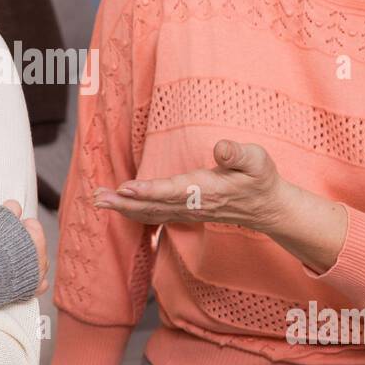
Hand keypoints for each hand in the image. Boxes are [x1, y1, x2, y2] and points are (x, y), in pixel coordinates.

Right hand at [2, 199, 50, 297]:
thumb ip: (9, 211)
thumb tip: (15, 206)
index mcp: (35, 236)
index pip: (33, 225)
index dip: (19, 226)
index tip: (9, 228)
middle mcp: (40, 255)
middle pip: (37, 246)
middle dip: (25, 245)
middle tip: (6, 246)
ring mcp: (38, 274)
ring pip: (40, 264)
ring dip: (30, 262)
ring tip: (11, 263)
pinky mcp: (32, 290)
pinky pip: (40, 284)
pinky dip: (32, 281)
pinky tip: (21, 278)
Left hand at [92, 139, 286, 231]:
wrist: (267, 207)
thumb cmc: (260, 179)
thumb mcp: (257, 161)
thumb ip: (239, 154)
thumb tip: (221, 148)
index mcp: (207, 190)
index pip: (173, 191)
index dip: (149, 191)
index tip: (127, 187)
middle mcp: (193, 204)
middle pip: (153, 205)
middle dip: (123, 202)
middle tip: (97, 197)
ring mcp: (187, 212)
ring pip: (149, 212)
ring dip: (122, 207)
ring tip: (98, 200)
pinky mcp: (184, 213)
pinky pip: (154, 216)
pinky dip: (134, 212)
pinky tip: (119, 207)